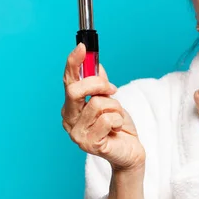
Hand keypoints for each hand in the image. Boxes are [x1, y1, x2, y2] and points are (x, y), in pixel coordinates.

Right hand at [61, 43, 145, 171]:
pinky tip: (116, 129)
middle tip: (112, 89)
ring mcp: (77, 134)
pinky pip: (108, 119)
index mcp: (71, 107)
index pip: (68, 81)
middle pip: (75, 90)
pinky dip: (118, 120)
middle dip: (98, 84)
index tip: (83, 47)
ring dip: (114, 107)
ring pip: (97, 103)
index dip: (74, 63)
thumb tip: (95, 63)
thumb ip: (99, 83)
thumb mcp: (110, 99)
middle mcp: (69, 120)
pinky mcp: (90, 144)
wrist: (129, 151)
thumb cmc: (118, 126)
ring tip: (116, 118)